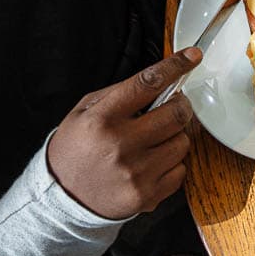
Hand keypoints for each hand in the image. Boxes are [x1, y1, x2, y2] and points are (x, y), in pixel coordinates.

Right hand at [47, 49, 202, 219]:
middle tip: (173, 106)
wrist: (62, 198)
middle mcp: (121, 146)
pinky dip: (171, 164)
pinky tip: (151, 163)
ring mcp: (137, 173)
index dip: (175, 67)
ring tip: (154, 140)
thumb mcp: (83, 113)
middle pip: (176, 114)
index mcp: (102, 120)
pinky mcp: (148, 195)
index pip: (148, 84)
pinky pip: (181, 170)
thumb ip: (118, 94)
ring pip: (183, 143)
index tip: (192, 57)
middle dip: (180, 106)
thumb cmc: (75, 150)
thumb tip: (161, 80)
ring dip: (175, 137)